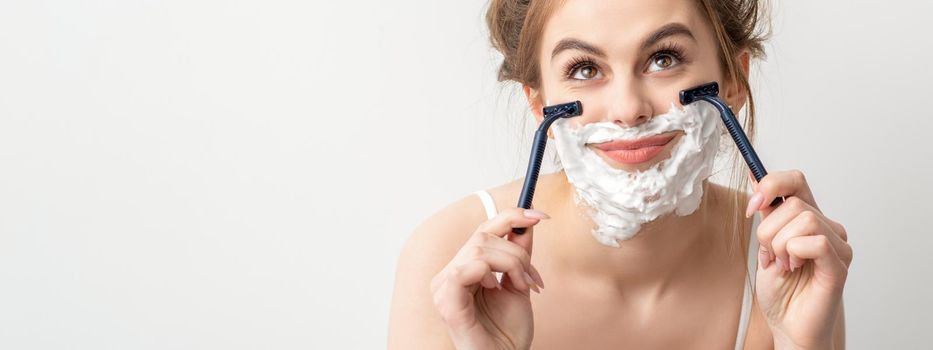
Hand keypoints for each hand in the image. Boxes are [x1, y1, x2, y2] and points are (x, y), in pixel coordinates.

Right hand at [430, 207, 547, 349]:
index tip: (540, 215)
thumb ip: (519, 254)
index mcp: (464, 268)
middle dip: (517, 252)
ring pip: (478, 250)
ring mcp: (444, 288)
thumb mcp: (519, 284)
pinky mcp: (447, 302)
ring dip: (510, 264)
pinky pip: (462, 270)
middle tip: (532, 278)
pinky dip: (488, 272)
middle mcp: (450, 274)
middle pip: (483, 237)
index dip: (511, 217)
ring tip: (522, 287)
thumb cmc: (507, 331)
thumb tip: (527, 223)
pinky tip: (497, 288)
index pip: (483, 230)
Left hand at [748, 170, 852, 349]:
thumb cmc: (780, 290)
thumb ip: (765, 213)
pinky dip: (794, 253)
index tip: (752, 205)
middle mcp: (827, 227)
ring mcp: (837, 245)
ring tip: (783, 265)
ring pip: (804, 219)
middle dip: (768, 230)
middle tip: (769, 255)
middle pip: (794, 203)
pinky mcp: (838, 265)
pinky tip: (794, 268)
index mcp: (807, 218)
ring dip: (780, 244)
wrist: (787, 325)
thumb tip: (753, 176)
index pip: (795, 180)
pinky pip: (815, 242)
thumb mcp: (764, 244)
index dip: (770, 185)